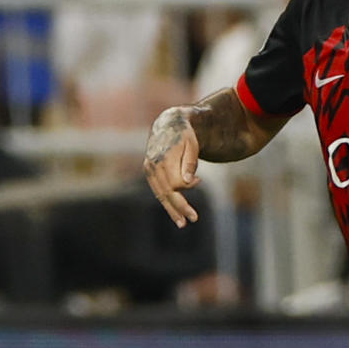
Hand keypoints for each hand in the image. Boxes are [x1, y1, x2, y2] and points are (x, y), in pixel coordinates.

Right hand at [144, 108, 201, 226]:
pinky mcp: (148, 171)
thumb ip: (189, 163)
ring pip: (161, 194)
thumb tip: (189, 182)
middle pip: (167, 192)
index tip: (199, 179)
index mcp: (164, 158)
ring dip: (172, 209)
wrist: (167, 124)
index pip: (176, 182)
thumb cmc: (184, 135)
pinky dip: (166, 201)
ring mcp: (149, 169)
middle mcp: (153, 165)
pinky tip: (174, 211)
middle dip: (180, 207)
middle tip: (192, 220)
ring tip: (182, 223)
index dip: (189, 185)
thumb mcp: (192, 144)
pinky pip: (158, 190)